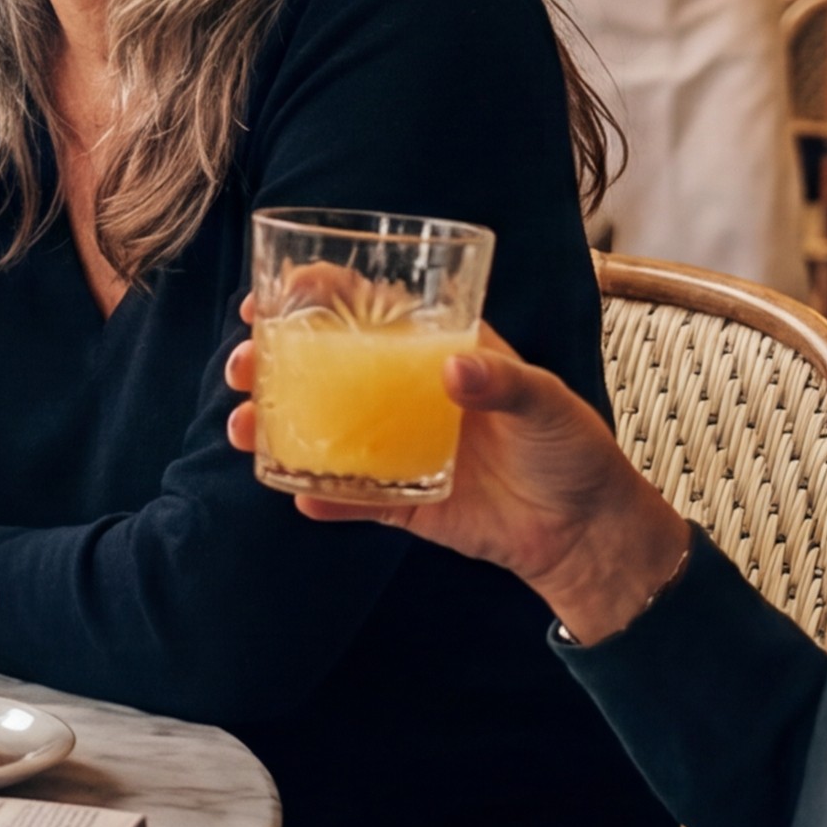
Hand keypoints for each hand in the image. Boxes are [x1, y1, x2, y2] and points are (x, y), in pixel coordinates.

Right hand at [229, 301, 691, 642]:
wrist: (585, 530)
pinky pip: (350, 497)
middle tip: (241, 365)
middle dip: (270, 361)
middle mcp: (405, 395)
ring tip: (242, 429)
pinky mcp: (401, 502)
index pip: (366, 310)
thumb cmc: (572, 448)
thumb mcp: (546, 400)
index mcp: (436, 352)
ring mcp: (397, 447)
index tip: (269, 296)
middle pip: (323, 368)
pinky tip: (297, 494)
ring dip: (273, 426)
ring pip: (321, 431)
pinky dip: (321, 497)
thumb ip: (500, 381)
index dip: (313, 297)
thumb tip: (452, 369)